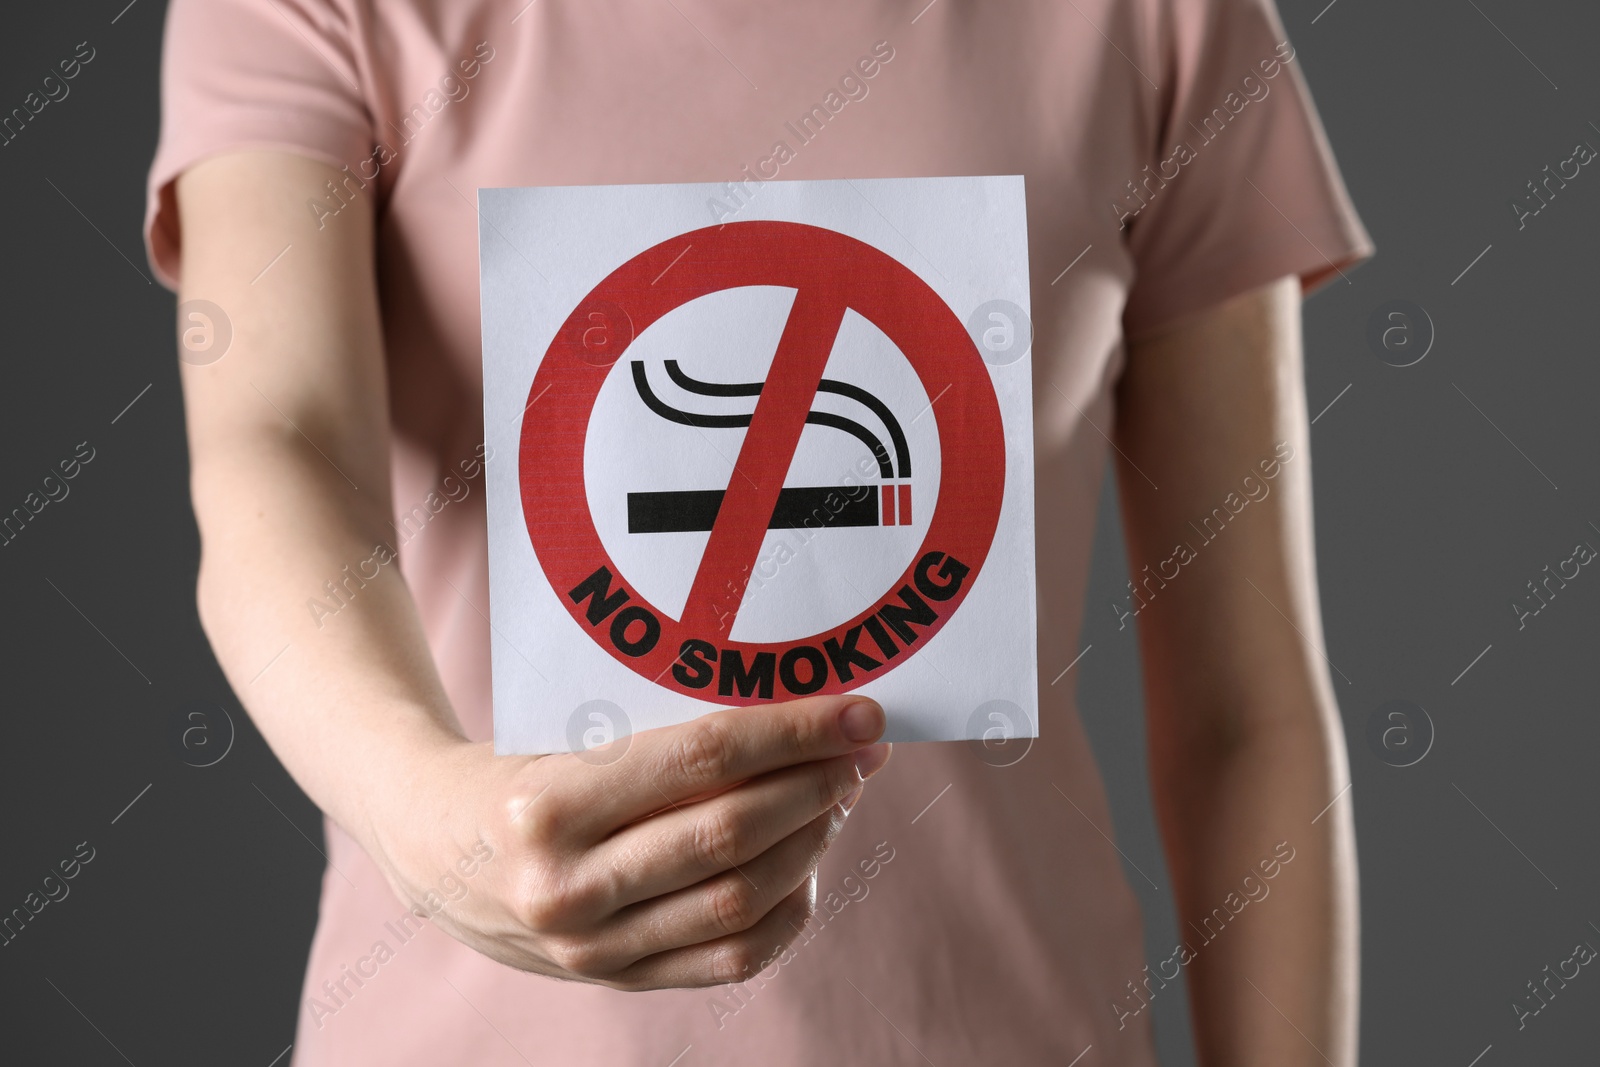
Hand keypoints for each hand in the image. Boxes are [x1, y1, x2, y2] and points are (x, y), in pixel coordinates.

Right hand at [362, 695, 891, 988]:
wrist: (432, 849)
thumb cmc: (519, 770)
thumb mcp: (572, 737)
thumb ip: (668, 743)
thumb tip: (798, 724)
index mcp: (549, 805)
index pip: (701, 759)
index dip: (793, 734)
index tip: (856, 713)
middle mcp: (564, 886)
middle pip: (731, 835)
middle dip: (816, 786)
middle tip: (862, 751)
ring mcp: (588, 947)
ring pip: (739, 899)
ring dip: (812, 842)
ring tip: (838, 798)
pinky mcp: (611, 980)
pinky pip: (729, 958)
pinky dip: (788, 911)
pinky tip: (809, 864)